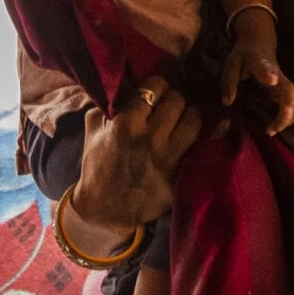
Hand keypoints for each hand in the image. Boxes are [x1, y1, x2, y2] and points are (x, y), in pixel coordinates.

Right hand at [64, 79, 200, 236]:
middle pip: (177, 101)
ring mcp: (167, 158)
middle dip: (174, 99)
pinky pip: (198, 148)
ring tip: (186, 117)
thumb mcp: (92, 132)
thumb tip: (120, 87)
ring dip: (191, 116)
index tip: (157, 90)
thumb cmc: (98, 167)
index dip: (158, 85)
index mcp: (126, 123)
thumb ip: (106, 106)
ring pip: (193, 121)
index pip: (155, 88)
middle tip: (171, 105)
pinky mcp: (178, 175)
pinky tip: (197, 134)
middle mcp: (150, 137)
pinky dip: (200, 138)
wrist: (105, 209)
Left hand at [221, 27, 293, 130]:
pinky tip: (275, 128)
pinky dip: (287, 118)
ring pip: (292, 100)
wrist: (258, 42)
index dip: (268, 74)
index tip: (270, 80)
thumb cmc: (244, 55)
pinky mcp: (283, 89)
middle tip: (272, 127)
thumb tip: (227, 102)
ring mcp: (282, 82)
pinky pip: (290, 104)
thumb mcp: (232, 64)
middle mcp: (276, 74)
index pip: (265, 68)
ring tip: (272, 131)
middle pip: (288, 90)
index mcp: (261, 64)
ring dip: (286, 117)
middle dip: (285, 109)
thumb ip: (229, 82)